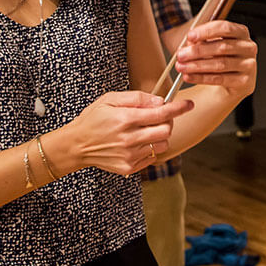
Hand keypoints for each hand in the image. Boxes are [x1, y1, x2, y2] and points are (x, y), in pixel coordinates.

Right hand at [62, 90, 193, 175]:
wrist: (76, 145)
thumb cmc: (94, 118)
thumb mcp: (110, 99)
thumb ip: (136, 98)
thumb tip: (160, 101)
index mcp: (124, 119)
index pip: (160, 114)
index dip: (178, 108)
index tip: (188, 104)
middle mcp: (128, 139)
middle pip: (165, 131)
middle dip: (168, 122)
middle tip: (160, 117)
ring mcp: (129, 155)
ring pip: (162, 145)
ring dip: (159, 136)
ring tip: (145, 130)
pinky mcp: (128, 167)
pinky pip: (152, 157)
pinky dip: (149, 148)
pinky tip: (136, 142)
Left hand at [175, 20, 256, 97]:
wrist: (231, 79)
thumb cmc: (220, 56)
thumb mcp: (211, 44)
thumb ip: (202, 41)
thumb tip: (189, 44)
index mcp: (241, 32)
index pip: (225, 28)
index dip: (206, 31)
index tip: (190, 36)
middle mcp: (248, 47)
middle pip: (222, 47)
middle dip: (198, 51)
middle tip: (181, 55)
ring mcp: (249, 65)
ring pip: (221, 64)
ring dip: (197, 66)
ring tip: (182, 67)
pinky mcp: (245, 81)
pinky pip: (221, 79)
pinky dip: (202, 78)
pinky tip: (189, 76)